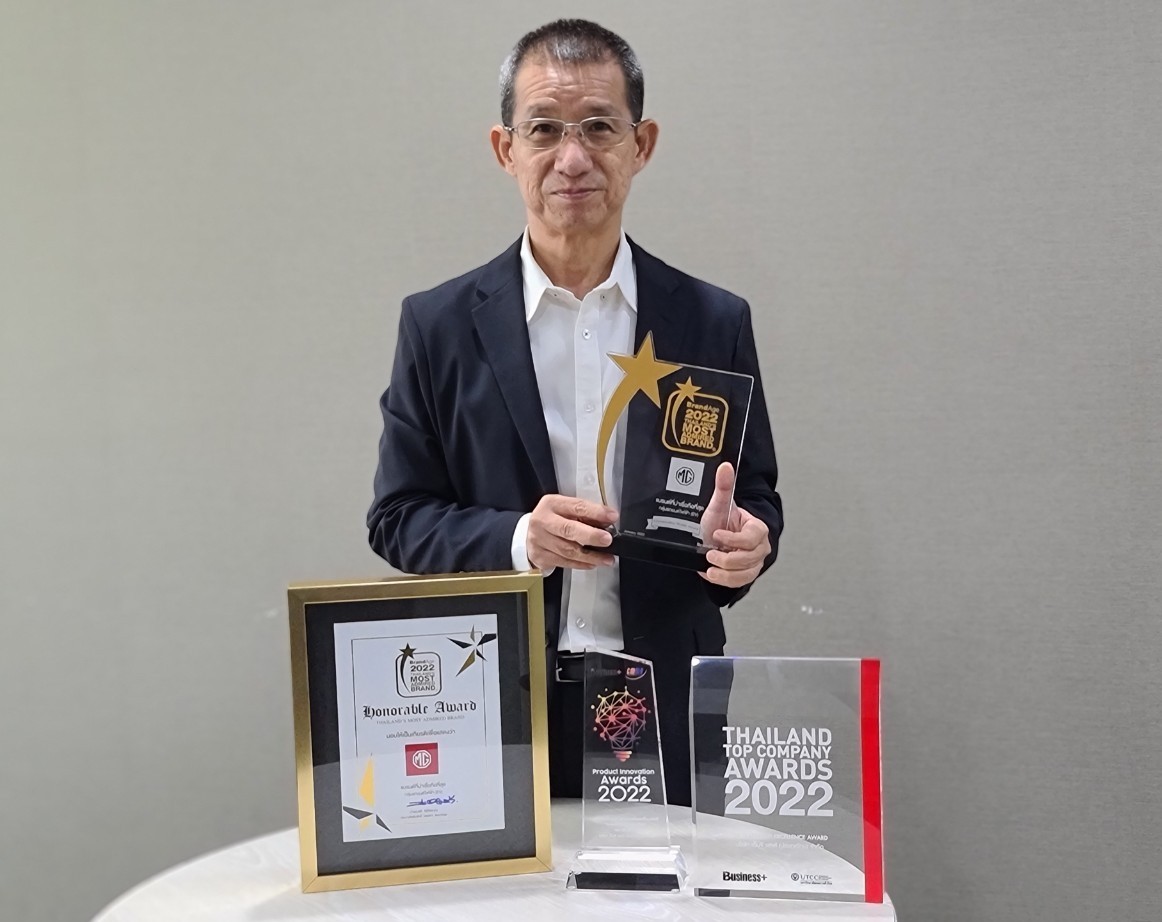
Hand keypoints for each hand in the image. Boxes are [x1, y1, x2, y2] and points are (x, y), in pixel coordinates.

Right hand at [526, 495, 617, 570]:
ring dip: (591, 555)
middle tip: (607, 540)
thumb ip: (584, 515)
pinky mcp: (540, 556)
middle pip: (568, 530)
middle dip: (591, 536)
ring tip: (607, 558)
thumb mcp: (565, 510)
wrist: (528, 534)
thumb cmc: (552, 520)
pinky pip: (564, 562)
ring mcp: (539, 540)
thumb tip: (606, 523)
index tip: (612, 517)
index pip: (576, 506)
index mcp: (551, 504)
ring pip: (568, 550)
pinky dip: (581, 564)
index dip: (596, 512)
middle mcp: (542, 521)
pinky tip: (592, 563)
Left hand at [699, 462, 770, 587]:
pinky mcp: (746, 574)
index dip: (733, 539)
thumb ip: (723, 487)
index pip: (752, 537)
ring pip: (745, 572)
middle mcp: (760, 546)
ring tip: (710, 566)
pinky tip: (713, 574)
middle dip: (727, 558)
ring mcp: (754, 562)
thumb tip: (725, 467)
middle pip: (749, 558)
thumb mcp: (718, 505)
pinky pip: (740, 582)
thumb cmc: (719, 522)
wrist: (712, 539)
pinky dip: (725, 580)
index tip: (717, 534)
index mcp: (757, 528)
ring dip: (724, 572)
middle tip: (710, 553)